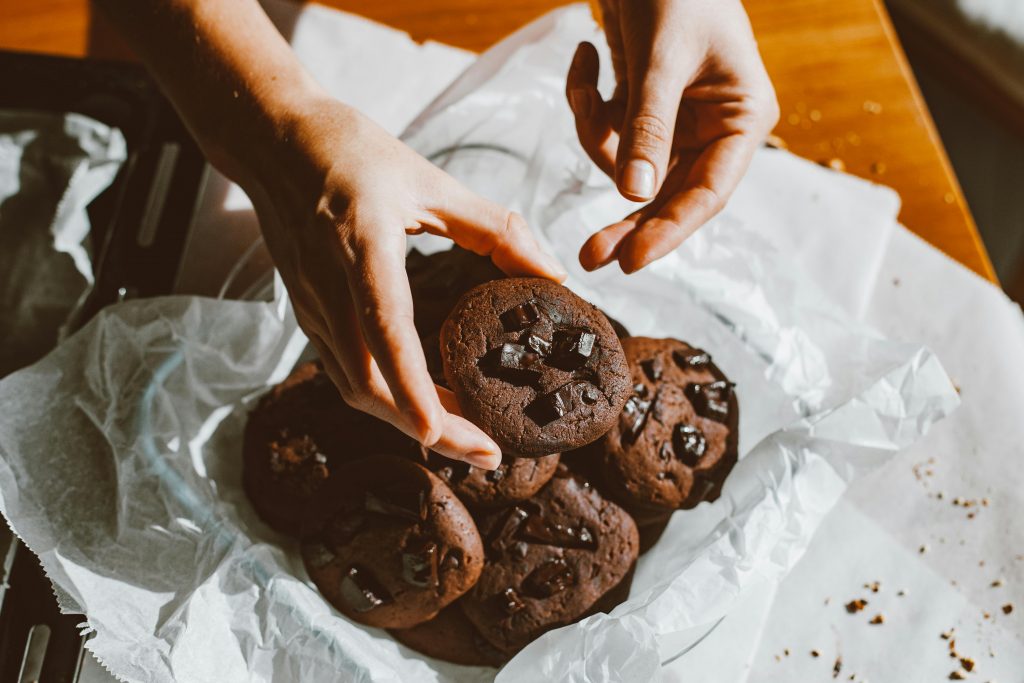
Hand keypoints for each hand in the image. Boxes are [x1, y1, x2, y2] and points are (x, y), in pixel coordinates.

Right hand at [245, 95, 566, 468]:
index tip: (437, 432)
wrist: (273, 143)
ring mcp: (313, 307)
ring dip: (410, 421)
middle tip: (488, 453)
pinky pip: (349, 372)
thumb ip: (496, 228)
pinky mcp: (310, 315)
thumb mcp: (430, 179)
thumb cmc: (351, 153)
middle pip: (369, 381)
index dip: (409, 385)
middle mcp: (329, 287)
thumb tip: (553, 274)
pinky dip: (390, 400)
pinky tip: (429, 405)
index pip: (383, 327)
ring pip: (356, 387)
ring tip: (470, 438)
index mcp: (360, 246)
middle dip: (428, 427)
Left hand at [566, 0, 778, 272]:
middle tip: (588, 255)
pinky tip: (584, 55)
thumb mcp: (661, 59)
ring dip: (593, 131)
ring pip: (626, 162)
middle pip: (667, 194)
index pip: (708, 193)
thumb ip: (649, 127)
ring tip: (583, 82)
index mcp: (741, 117)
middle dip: (624, 217)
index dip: (669, 230)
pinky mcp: (641, 105)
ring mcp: (676, 118)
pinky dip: (586, 102)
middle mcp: (713, 126)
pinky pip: (607, 129)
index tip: (630, 260)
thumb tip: (633, 194)